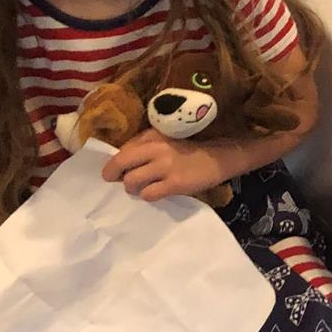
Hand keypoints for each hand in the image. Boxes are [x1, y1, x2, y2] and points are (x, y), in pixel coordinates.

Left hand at [101, 128, 229, 202]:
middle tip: (116, 181)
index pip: (122, 150)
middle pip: (120, 163)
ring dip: (133, 187)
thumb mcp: (165, 140)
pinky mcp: (174, 183)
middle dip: (113, 175)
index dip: (114, 163)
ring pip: (131, 181)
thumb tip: (120, 163)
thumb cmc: (188, 150)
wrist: (218, 157)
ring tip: (142, 187)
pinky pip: (148, 194)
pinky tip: (156, 192)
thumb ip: (143, 147)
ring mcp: (165, 166)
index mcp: (152, 135)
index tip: (117, 171)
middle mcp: (156, 148)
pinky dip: (148, 196)